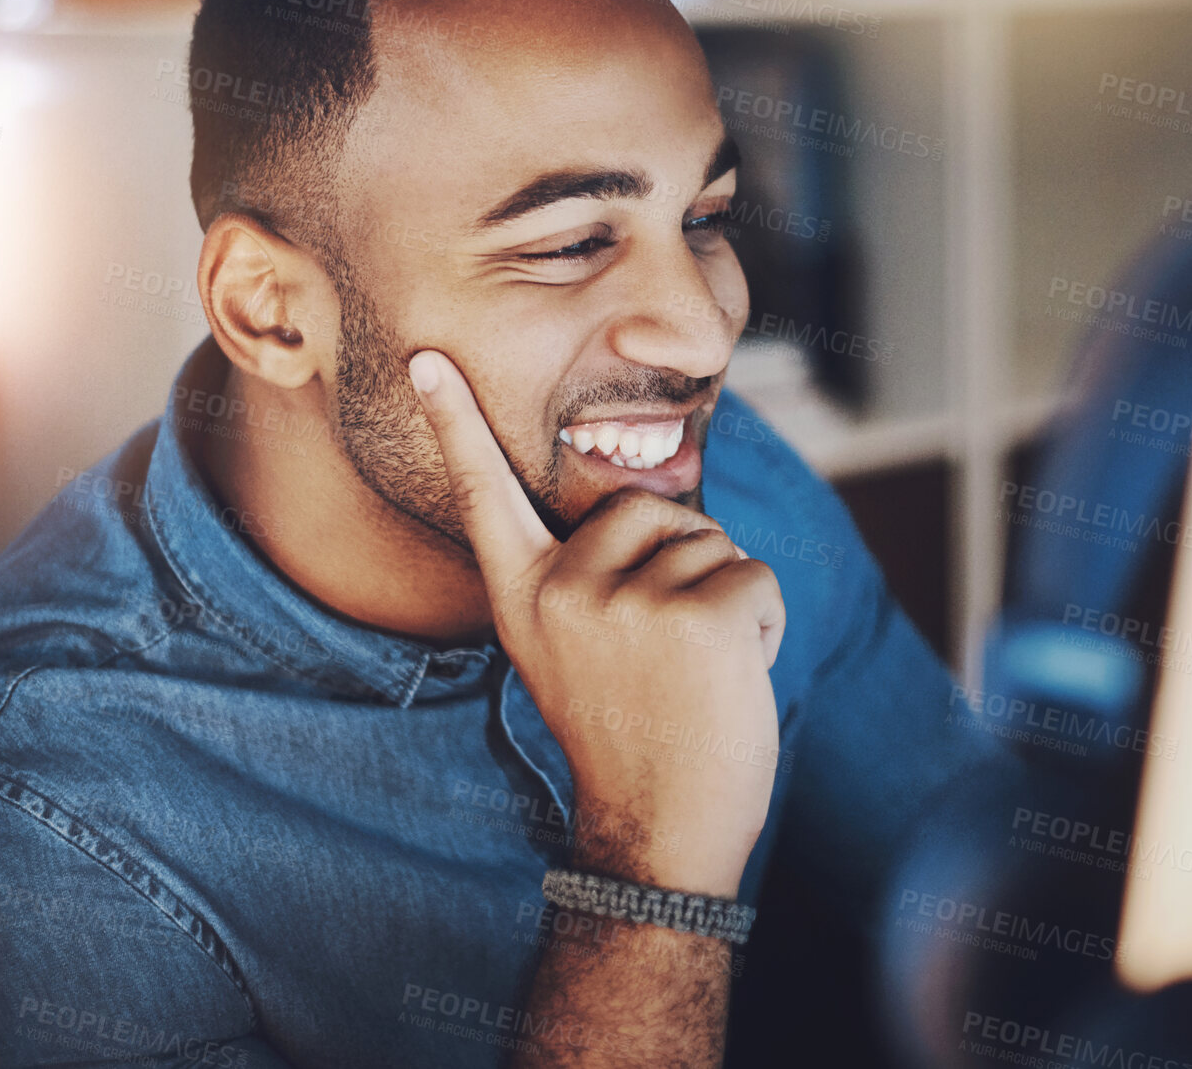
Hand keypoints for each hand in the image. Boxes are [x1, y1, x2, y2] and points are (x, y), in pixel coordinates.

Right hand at [409, 350, 783, 895]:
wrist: (660, 832)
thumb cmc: (631, 740)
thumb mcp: (578, 653)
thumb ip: (591, 584)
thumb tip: (644, 516)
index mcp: (525, 597)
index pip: (487, 498)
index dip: (456, 425)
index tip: (427, 359)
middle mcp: (563, 590)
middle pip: (648, 510)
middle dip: (682, 562)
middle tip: (668, 655)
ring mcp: (625, 599)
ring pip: (710, 544)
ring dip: (725, 599)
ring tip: (697, 676)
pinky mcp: (693, 612)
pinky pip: (755, 577)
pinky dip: (763, 624)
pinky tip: (730, 680)